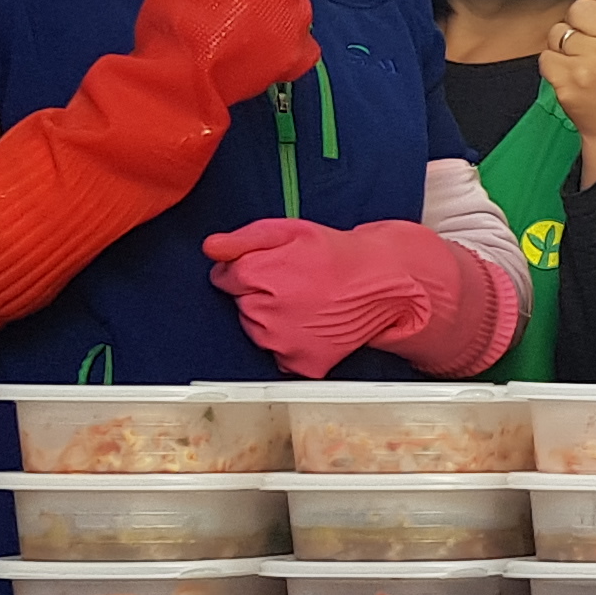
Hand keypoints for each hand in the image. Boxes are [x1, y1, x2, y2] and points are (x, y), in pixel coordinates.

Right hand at [138, 0, 321, 102]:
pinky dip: (283, 41)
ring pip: (288, 2)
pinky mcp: (301, 52)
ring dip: (270, 9)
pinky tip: (257, 47)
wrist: (179, 79)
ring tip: (236, 28)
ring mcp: (297, 17)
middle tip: (221, 3)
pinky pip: (299, 38)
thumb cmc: (171, 17)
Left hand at [201, 218, 484, 378]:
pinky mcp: (301, 363)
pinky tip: (312, 326)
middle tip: (297, 284)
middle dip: (261, 294)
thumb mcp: (290, 231)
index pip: (225, 277)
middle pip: (241, 305)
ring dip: (274, 319)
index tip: (277, 266)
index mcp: (256, 275)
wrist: (385, 284)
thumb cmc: (338, 255)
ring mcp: (282, 342)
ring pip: (258, 331)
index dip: (251, 268)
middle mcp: (264, 312)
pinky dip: (292, 344)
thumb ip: (244, 238)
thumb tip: (210, 248)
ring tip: (307, 304)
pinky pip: (281, 356)